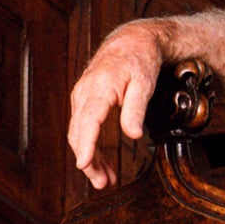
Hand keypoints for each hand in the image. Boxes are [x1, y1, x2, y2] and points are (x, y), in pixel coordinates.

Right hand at [67, 19, 167, 188]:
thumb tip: (134, 135)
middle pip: (80, 133)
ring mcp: (82, 97)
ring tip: (105, 180)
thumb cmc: (140, 58)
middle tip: (103, 183)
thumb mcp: (145, 82)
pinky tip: (102, 163)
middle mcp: (85, 93)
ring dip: (90, 158)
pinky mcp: (85, 101)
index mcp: (100, 87)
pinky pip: (83, 127)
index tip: (84, 164)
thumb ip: (136, 109)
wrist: (131, 40)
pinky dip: (91, 147)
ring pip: (79, 133)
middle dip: (89, 161)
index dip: (86, 145)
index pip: (88, 121)